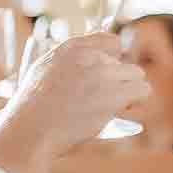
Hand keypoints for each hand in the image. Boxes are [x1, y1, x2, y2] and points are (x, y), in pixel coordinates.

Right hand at [0, 34, 147, 172]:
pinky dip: (135, 101)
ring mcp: (102, 74)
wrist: (30, 131)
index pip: (111, 41)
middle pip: (124, 62)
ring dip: (128, 91)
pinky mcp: (114, 94)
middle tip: (101, 99)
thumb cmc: (34, 108)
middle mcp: (88, 56)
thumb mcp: (44, 69)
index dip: (113, 59)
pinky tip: (119, 111)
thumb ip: (71, 58)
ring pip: (136, 75)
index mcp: (71, 48)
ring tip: (108, 106)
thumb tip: (101, 50)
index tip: (107, 76)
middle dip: (118, 81)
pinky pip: (142, 90)